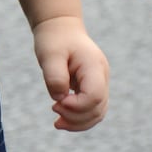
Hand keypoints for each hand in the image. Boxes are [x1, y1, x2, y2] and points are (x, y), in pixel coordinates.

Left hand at [32, 16, 109, 131]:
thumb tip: (60, 99)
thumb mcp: (49, 54)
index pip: (94, 95)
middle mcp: (102, 76)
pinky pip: (92, 110)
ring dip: (78, 122)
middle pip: (98, 108)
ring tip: (57, 122)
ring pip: (98, 113)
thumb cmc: (54, 40)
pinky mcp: (94, 89)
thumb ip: (55, 76)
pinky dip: (79, 119)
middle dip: (75, 117)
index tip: (56, 102)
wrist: (61, 29)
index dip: (76, 106)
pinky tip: (62, 119)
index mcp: (94, 65)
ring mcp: (101, 83)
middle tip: (53, 109)